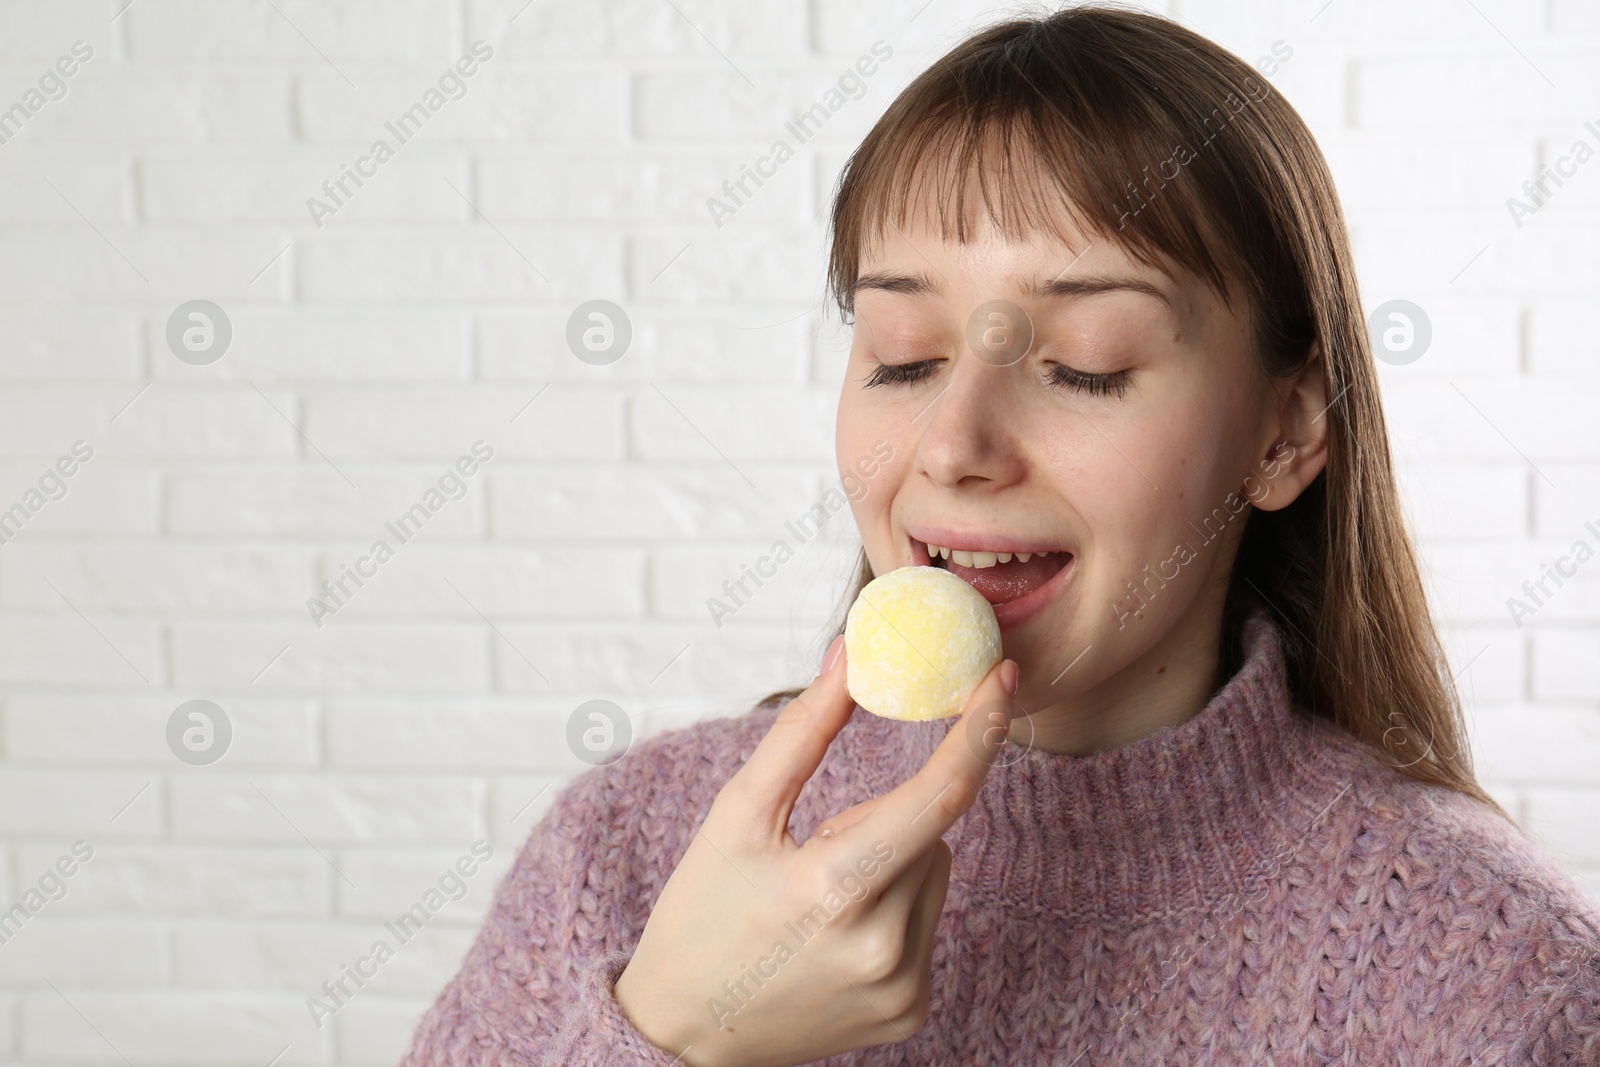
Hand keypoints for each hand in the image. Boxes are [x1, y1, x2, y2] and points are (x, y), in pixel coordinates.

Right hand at [614, 638, 1018, 1066]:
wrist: (683, 1031)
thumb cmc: (702, 913)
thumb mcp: (738, 812)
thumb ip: (804, 730)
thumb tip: (852, 655)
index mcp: (836, 888)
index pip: (941, 795)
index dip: (980, 729)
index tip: (1002, 677)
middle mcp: (884, 945)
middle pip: (933, 832)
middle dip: (888, 815)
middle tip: (819, 845)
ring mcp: (903, 986)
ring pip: (935, 873)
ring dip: (895, 860)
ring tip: (820, 896)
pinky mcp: (912, 1011)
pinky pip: (929, 922)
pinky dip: (894, 907)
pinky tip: (836, 933)